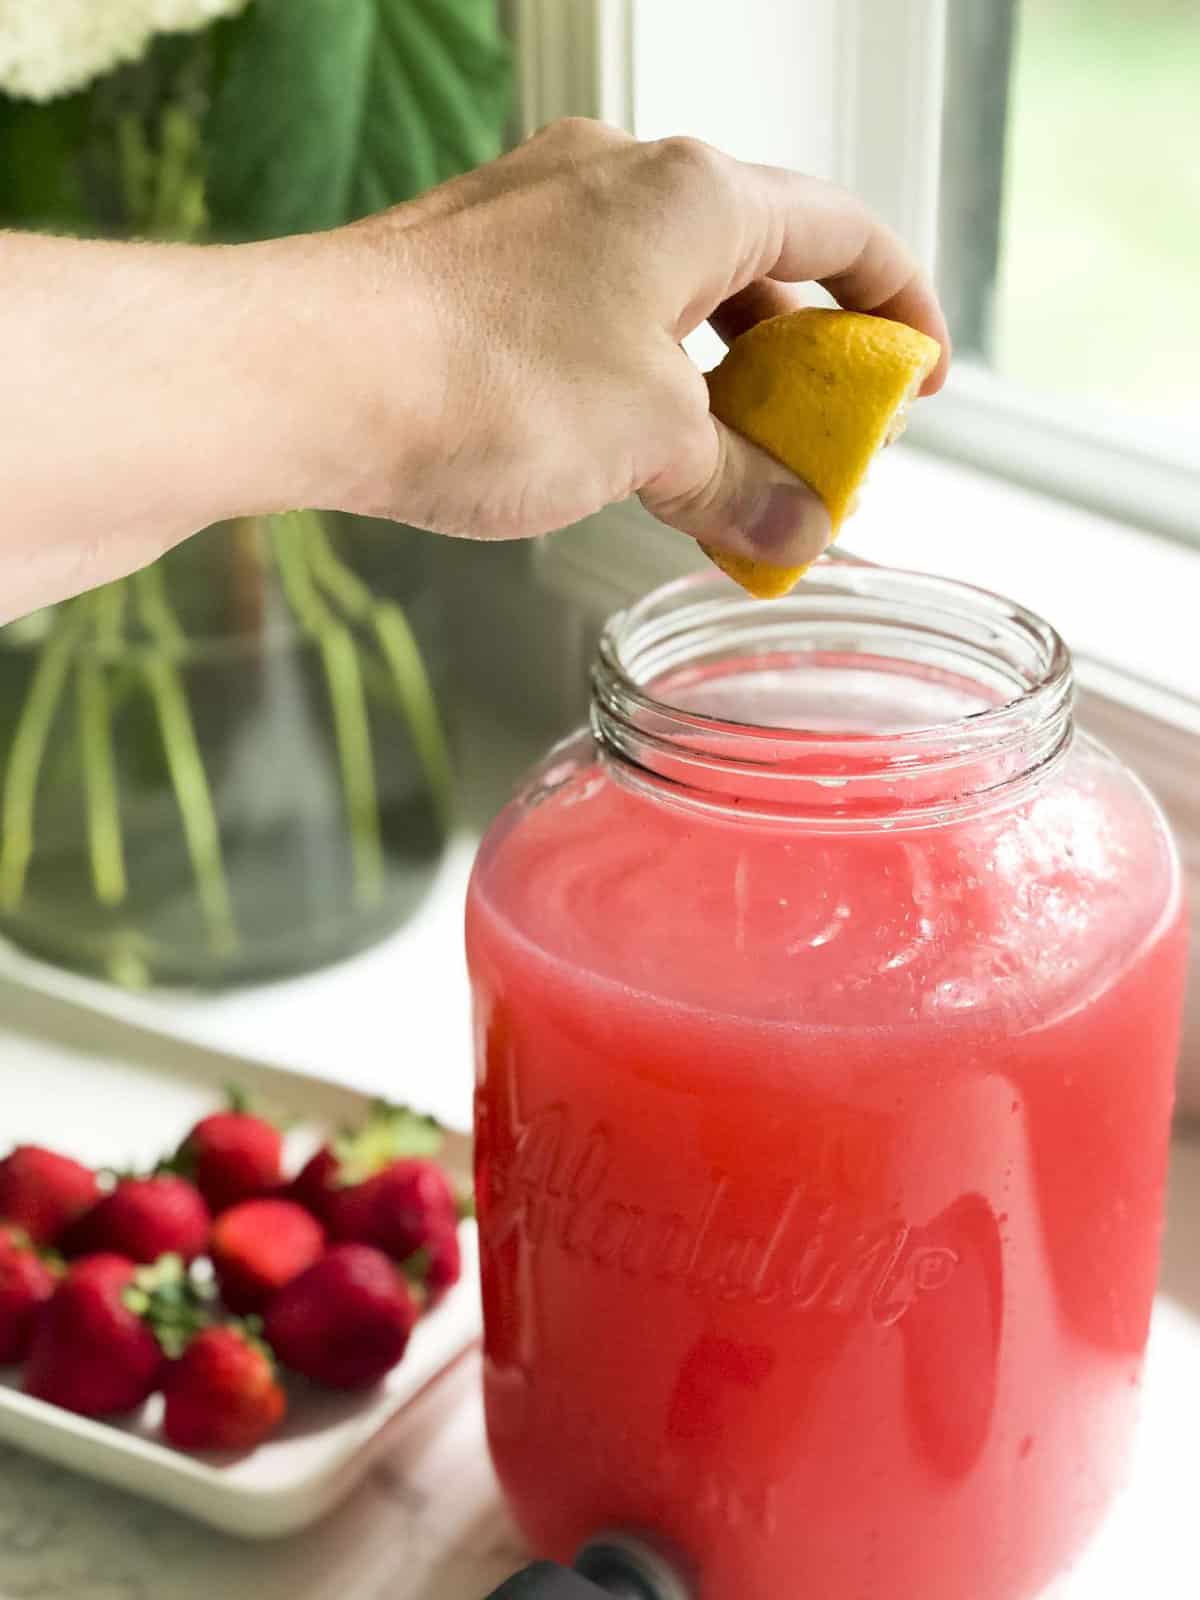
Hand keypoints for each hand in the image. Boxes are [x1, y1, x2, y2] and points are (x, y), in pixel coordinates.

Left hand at [323, 117, 949, 572]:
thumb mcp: (650, 441)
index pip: (841, 228)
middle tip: (817, 447)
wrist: (309, 376)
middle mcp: (620, 180)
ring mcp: (543, 215)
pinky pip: (597, 315)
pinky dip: (638, 381)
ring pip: (669, 295)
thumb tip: (796, 531)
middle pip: (755, 261)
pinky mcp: (480, 263)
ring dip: (713, 384)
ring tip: (725, 472)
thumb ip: (739, 482)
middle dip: (799, 364)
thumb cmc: (486, 379)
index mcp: (693, 193)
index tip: (918, 379)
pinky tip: (629, 454)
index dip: (898, 307)